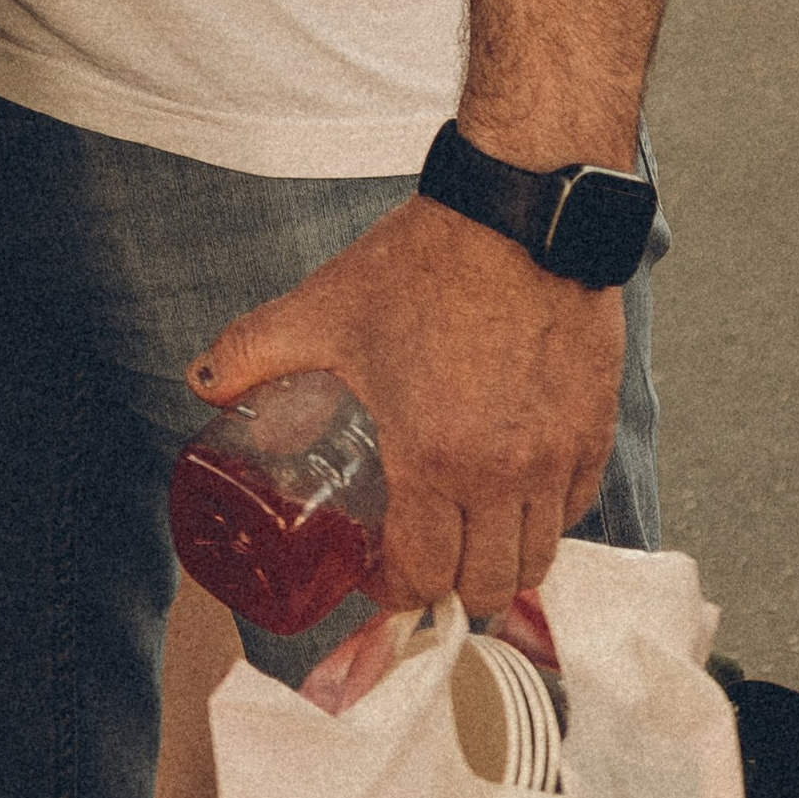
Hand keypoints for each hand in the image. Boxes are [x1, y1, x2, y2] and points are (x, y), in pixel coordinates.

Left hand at [186, 193, 623, 624]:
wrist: (518, 209)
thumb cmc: (429, 261)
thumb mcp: (327, 307)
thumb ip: (256, 350)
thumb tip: (203, 382)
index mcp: (435, 457)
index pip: (421, 573)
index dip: (390, 587)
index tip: (373, 569)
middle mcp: (505, 473)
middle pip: (487, 585)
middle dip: (446, 584)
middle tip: (418, 553)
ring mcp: (559, 454)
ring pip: (539, 556)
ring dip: (500, 558)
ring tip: (466, 529)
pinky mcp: (596, 426)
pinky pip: (578, 503)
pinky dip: (547, 514)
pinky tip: (514, 488)